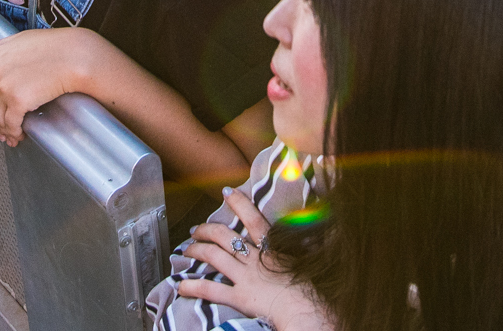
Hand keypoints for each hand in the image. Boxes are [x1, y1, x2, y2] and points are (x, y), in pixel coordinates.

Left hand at [0, 26, 93, 144]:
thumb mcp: (22, 39)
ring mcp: (4, 87)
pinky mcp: (18, 101)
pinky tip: (20, 135)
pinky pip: (11, 124)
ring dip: (5, 130)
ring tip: (13, 135)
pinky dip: (14, 133)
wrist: (74, 56)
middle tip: (3, 130)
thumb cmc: (54, 47)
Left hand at [177, 189, 332, 328]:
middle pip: (225, 236)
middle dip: (207, 230)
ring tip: (187, 250)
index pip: (253, 218)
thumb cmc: (315, 289)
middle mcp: (256, 259)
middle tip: (197, 229)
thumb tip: (321, 228)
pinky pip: (211, 289)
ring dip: (197, 251)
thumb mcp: (311, 260)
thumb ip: (305, 245)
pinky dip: (193, 286)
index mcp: (274, 248)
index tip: (226, 192)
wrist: (309, 310)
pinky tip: (181, 285)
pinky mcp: (240, 297)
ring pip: (214, 257)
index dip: (238, 203)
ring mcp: (246, 277)